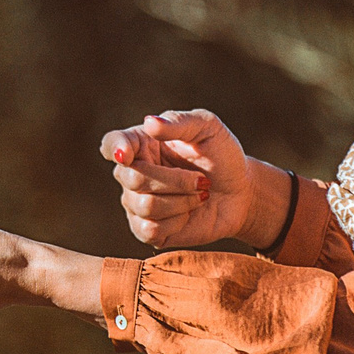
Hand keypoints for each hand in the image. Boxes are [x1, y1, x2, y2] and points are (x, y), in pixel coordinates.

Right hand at [97, 109, 286, 248]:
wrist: (241, 193)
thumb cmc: (222, 155)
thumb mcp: (208, 128)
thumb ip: (179, 123)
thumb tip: (149, 123)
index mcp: (142, 143)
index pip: (112, 144)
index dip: (114, 149)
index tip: (125, 155)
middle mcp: (133, 173)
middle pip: (132, 179)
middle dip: (174, 180)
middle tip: (202, 179)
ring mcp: (137, 203)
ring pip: (144, 206)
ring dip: (182, 201)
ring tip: (200, 194)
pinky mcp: (148, 230)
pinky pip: (149, 229)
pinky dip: (177, 221)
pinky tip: (189, 214)